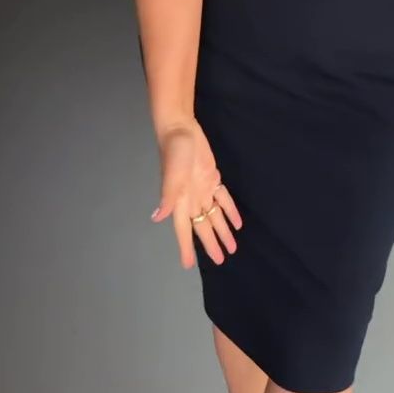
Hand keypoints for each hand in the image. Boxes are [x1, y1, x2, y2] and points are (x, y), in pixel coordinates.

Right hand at [151, 121, 241, 268]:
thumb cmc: (175, 150)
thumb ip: (167, 196)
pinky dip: (229, 211)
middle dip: (210, 243)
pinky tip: (237, 223)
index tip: (188, 265)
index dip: (186, 247)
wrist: (180, 127)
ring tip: (231, 248)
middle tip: (220, 260)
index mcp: (179, 200)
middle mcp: (190, 199)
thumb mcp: (172, 173)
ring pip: (213, 216)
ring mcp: (202, 189)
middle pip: (201, 226)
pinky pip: (221, 199)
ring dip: (222, 231)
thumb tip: (157, 218)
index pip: (183, 229)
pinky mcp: (211, 178)